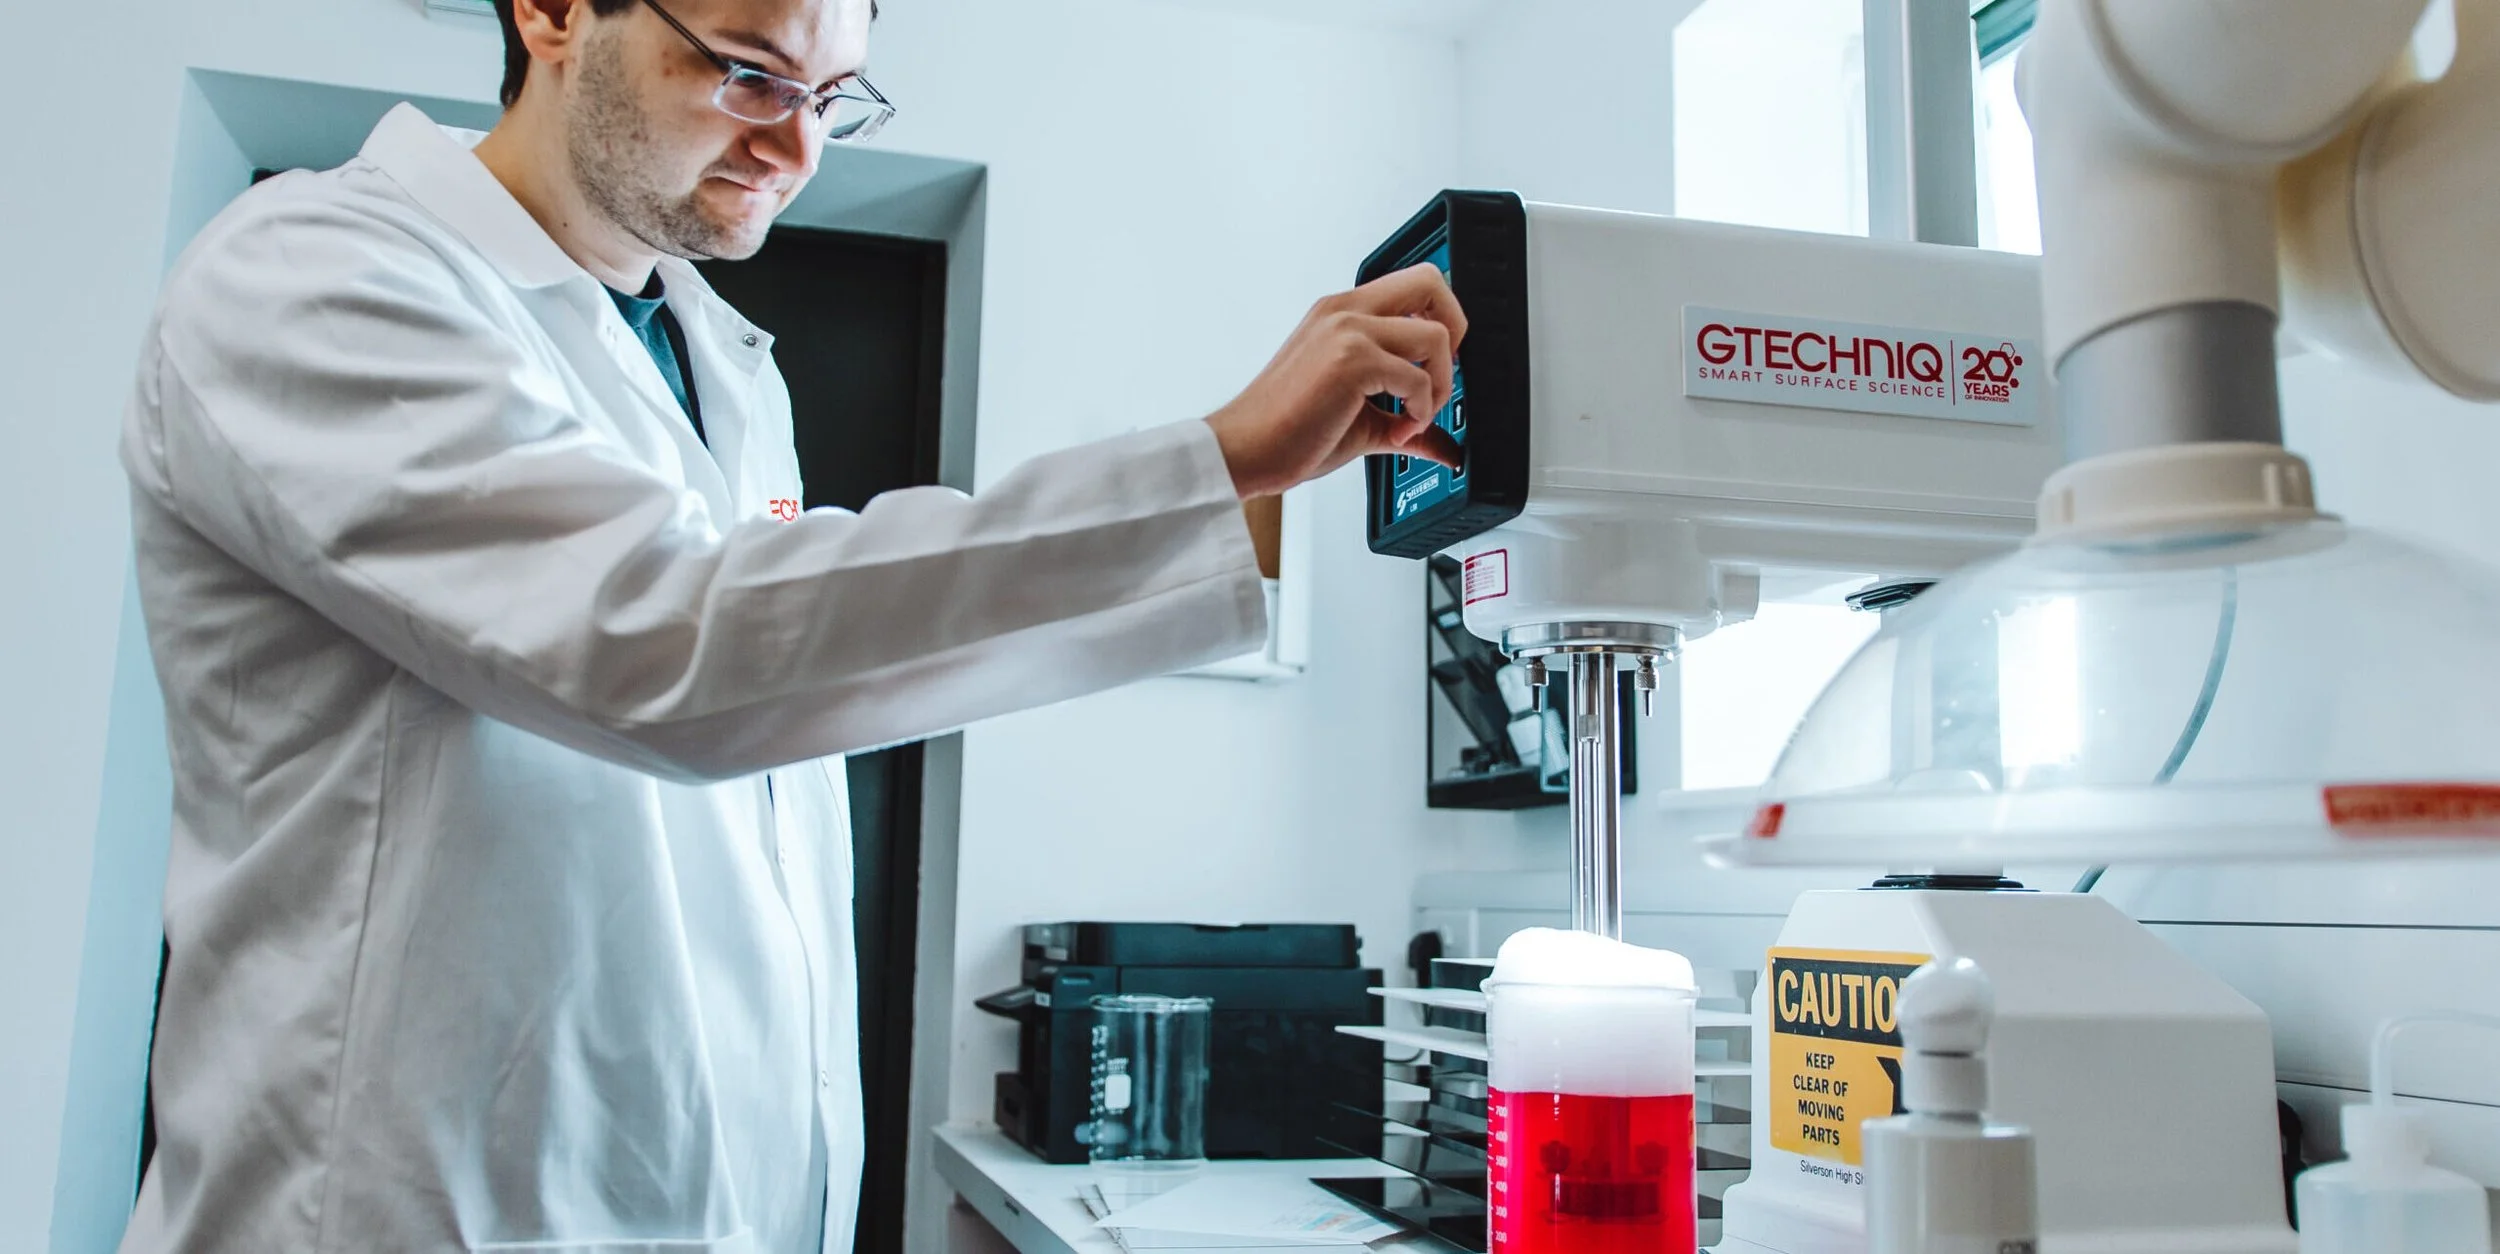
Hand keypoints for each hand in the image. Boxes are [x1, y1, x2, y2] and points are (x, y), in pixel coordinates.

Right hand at [1204, 263, 1468, 499]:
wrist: (1245, 450)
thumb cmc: (1286, 431)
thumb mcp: (1360, 419)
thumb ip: (1405, 421)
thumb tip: (1444, 446)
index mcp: (1341, 313)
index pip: (1413, 287)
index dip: (1439, 323)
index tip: (1431, 368)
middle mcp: (1344, 311)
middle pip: (1431, 282)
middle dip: (1456, 330)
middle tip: (1438, 376)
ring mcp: (1347, 331)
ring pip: (1436, 335)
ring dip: (1440, 385)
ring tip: (1413, 418)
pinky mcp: (1351, 360)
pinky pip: (1418, 378)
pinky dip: (1420, 412)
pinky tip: (1396, 432)